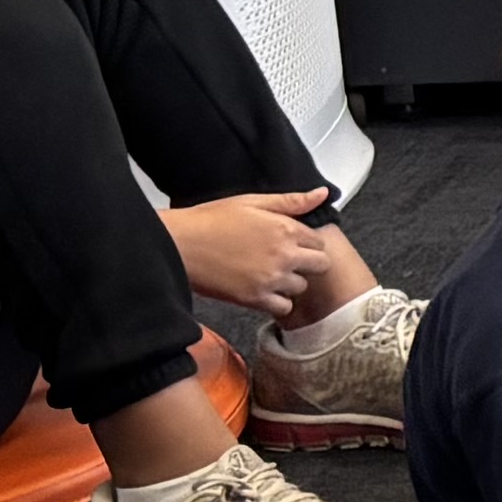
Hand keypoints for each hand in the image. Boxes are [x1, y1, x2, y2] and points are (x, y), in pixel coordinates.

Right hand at [161, 191, 343, 323]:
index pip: (320, 241)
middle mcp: (284, 255)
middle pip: (320, 265)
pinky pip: (283, 307)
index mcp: (286, 229)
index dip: (307, 242)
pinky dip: (277, 302)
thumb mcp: (252, 202)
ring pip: (302, 287)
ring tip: (271, 275)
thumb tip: (323, 194)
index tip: (294, 244)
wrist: (178, 244)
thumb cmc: (210, 220)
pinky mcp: (254, 298)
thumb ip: (291, 201)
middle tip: (287, 260)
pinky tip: (264, 291)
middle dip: (308, 263)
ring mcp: (271, 279)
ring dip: (291, 282)